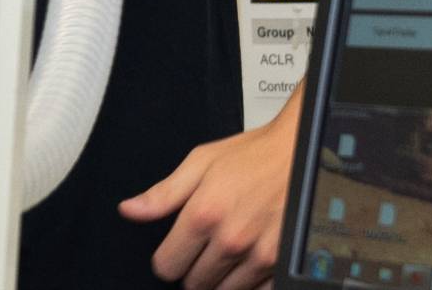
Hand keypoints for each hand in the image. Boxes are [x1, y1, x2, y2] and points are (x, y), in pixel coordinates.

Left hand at [118, 104, 296, 289]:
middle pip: (194, 284)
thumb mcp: (200, 162)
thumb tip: (130, 210)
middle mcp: (231, 240)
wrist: (302, 154)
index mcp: (204, 215)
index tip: (177, 250)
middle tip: (205, 247)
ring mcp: (259, 256)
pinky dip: (249, 284)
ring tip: (228, 253)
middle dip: (194, 269)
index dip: (168, 259)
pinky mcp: (282, 264)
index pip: (166, 267)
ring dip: (221, 278)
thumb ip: (163, 194)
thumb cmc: (254, 156)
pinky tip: (248, 264)